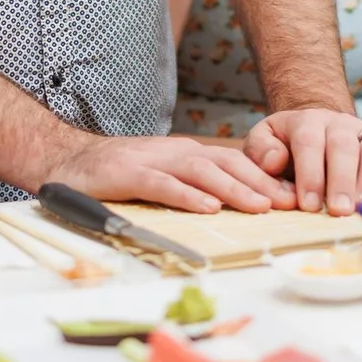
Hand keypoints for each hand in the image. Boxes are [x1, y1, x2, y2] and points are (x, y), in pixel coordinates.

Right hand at [37, 132, 291, 213]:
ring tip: (259, 207)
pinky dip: (186, 195)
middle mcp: (174, 153)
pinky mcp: (127, 175)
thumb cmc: (118, 175)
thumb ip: (194, 186)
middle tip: (290, 204)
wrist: (67, 161)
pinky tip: (207, 207)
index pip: (234, 163)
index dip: (265, 178)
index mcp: (186, 154)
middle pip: (225, 164)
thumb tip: (234, 209)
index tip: (294, 198)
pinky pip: (161, 184)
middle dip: (261, 183)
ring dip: (233, 189)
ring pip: (200, 171)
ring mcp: (151, 161)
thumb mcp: (163, 177)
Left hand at [242, 109, 361, 215]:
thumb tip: (276, 162)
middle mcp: (340, 124)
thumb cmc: (287, 145)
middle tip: (339, 211)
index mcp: (307, 122)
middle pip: (344, 147)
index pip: (309, 143)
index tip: (309, 205)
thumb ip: (261, 150)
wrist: (316, 128)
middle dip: (341, 180)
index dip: (310, 174)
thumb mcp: (264, 140)